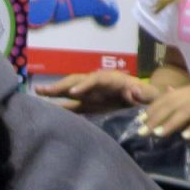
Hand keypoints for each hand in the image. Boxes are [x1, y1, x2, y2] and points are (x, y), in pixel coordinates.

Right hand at [38, 70, 158, 112]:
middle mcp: (100, 85)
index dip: (85, 85)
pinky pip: (73, 105)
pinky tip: (46, 111)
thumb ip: (145, 94)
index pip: (97, 79)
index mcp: (115, 80)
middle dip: (61, 85)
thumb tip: (133, 91)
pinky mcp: (90, 105)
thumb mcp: (152, 96)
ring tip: (37, 93)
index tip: (73, 93)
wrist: (151, 103)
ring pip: (71, 90)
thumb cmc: (152, 99)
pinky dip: (60, 107)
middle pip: (78, 81)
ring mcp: (93, 94)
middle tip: (43, 90)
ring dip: (55, 92)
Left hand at [137, 75, 189, 140]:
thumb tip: (169, 94)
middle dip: (154, 118)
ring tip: (157, 134)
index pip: (167, 97)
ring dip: (170, 123)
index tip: (139, 120)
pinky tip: (186, 137)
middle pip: (171, 104)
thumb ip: (189, 96)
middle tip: (141, 131)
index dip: (152, 108)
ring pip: (185, 111)